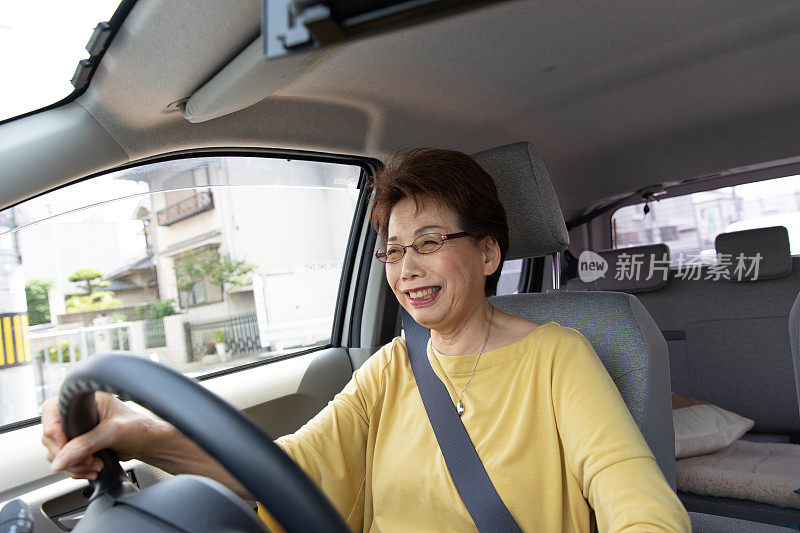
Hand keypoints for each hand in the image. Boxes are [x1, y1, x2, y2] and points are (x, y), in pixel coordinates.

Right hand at [41, 392, 159, 479]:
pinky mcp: (80, 445)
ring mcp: (78, 430)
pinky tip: (93, 468)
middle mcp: (78, 413)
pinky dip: (76, 469)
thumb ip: (84, 445)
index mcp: (85, 399)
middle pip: (51, 437)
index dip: (54, 431)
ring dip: (74, 465)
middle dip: (67, 454)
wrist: (149, 443)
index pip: (52, 411)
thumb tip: (59, 461)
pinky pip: (65, 461)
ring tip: (94, 465)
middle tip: (86, 460)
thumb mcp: (112, 433)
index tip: (64, 447)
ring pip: (57, 452)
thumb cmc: (139, 428)